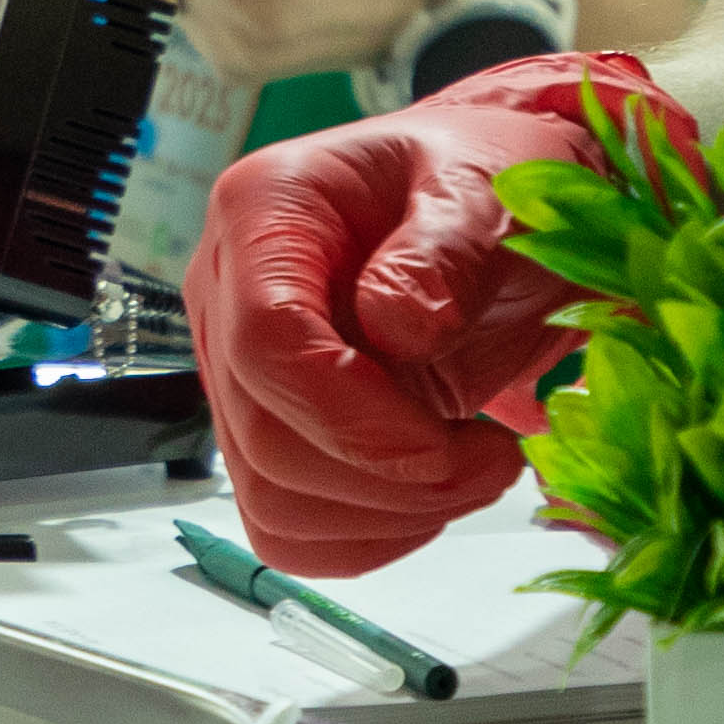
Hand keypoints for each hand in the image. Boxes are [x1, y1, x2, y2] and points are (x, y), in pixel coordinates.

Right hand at [185, 52, 683, 576]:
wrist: (490, 218)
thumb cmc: (483, 185)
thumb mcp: (489, 191)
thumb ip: (446, 248)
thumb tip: (395, 326)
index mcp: (265, 211)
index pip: (266, 341)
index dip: (350, 417)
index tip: (446, 446)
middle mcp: (227, 294)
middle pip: (265, 439)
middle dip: (391, 480)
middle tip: (496, 459)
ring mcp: (238, 372)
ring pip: (272, 501)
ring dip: (388, 517)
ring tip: (476, 469)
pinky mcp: (264, 434)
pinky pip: (288, 529)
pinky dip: (369, 538)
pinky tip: (432, 495)